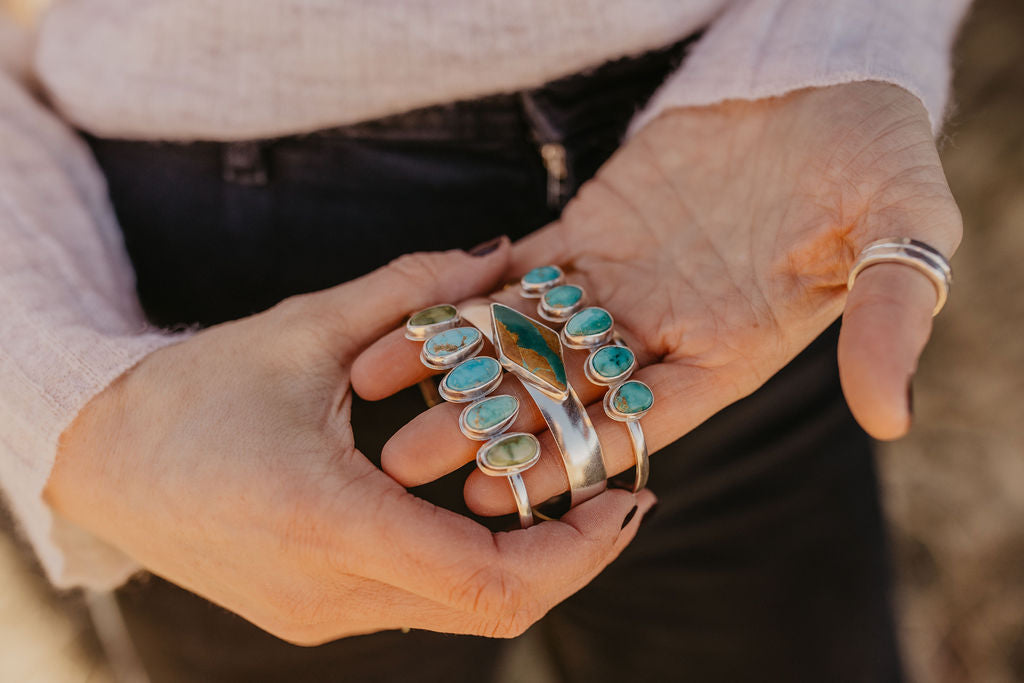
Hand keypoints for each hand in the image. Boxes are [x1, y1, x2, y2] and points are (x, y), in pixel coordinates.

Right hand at [46, 242, 653, 643]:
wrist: (100, 464)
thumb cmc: (189, 394)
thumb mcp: (302, 330)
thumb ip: (410, 290)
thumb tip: (499, 255)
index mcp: (329, 522)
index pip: (493, 579)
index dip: (581, 549)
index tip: (630, 497)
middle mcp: (331, 592)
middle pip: (493, 609)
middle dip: (572, 556)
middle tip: (616, 492)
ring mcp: (323, 616)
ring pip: (462, 611)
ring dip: (528, 559)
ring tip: (566, 491)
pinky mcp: (315, 612)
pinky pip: (422, 601)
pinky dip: (475, 562)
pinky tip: (493, 505)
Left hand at [354, 82, 960, 514]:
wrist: (824, 82)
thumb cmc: (874, 153)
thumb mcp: (901, 227)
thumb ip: (887, 317)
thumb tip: (892, 416)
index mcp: (733, 349)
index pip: (642, 419)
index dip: (571, 456)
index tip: (501, 492)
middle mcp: (668, 330)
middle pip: (566, 391)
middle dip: (488, 425)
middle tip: (409, 460)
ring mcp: (626, 283)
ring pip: (532, 337)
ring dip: (462, 366)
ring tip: (385, 396)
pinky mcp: (595, 233)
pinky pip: (525, 273)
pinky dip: (474, 295)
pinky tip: (417, 318)